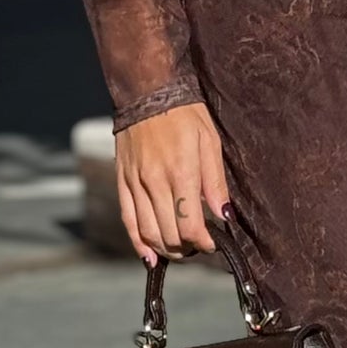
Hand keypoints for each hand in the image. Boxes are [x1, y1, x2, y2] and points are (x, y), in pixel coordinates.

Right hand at [116, 100, 230, 264]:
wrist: (147, 91)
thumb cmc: (184, 114)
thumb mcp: (210, 142)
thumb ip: (215, 182)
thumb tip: (223, 215)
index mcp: (181, 172)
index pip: (190, 225)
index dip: (203, 243)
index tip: (212, 243)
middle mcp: (155, 182)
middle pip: (169, 234)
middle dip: (187, 248)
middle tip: (199, 246)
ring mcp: (135, 183)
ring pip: (148, 232)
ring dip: (166, 249)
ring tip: (180, 249)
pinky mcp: (122, 181)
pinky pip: (128, 220)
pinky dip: (138, 243)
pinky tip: (150, 256)